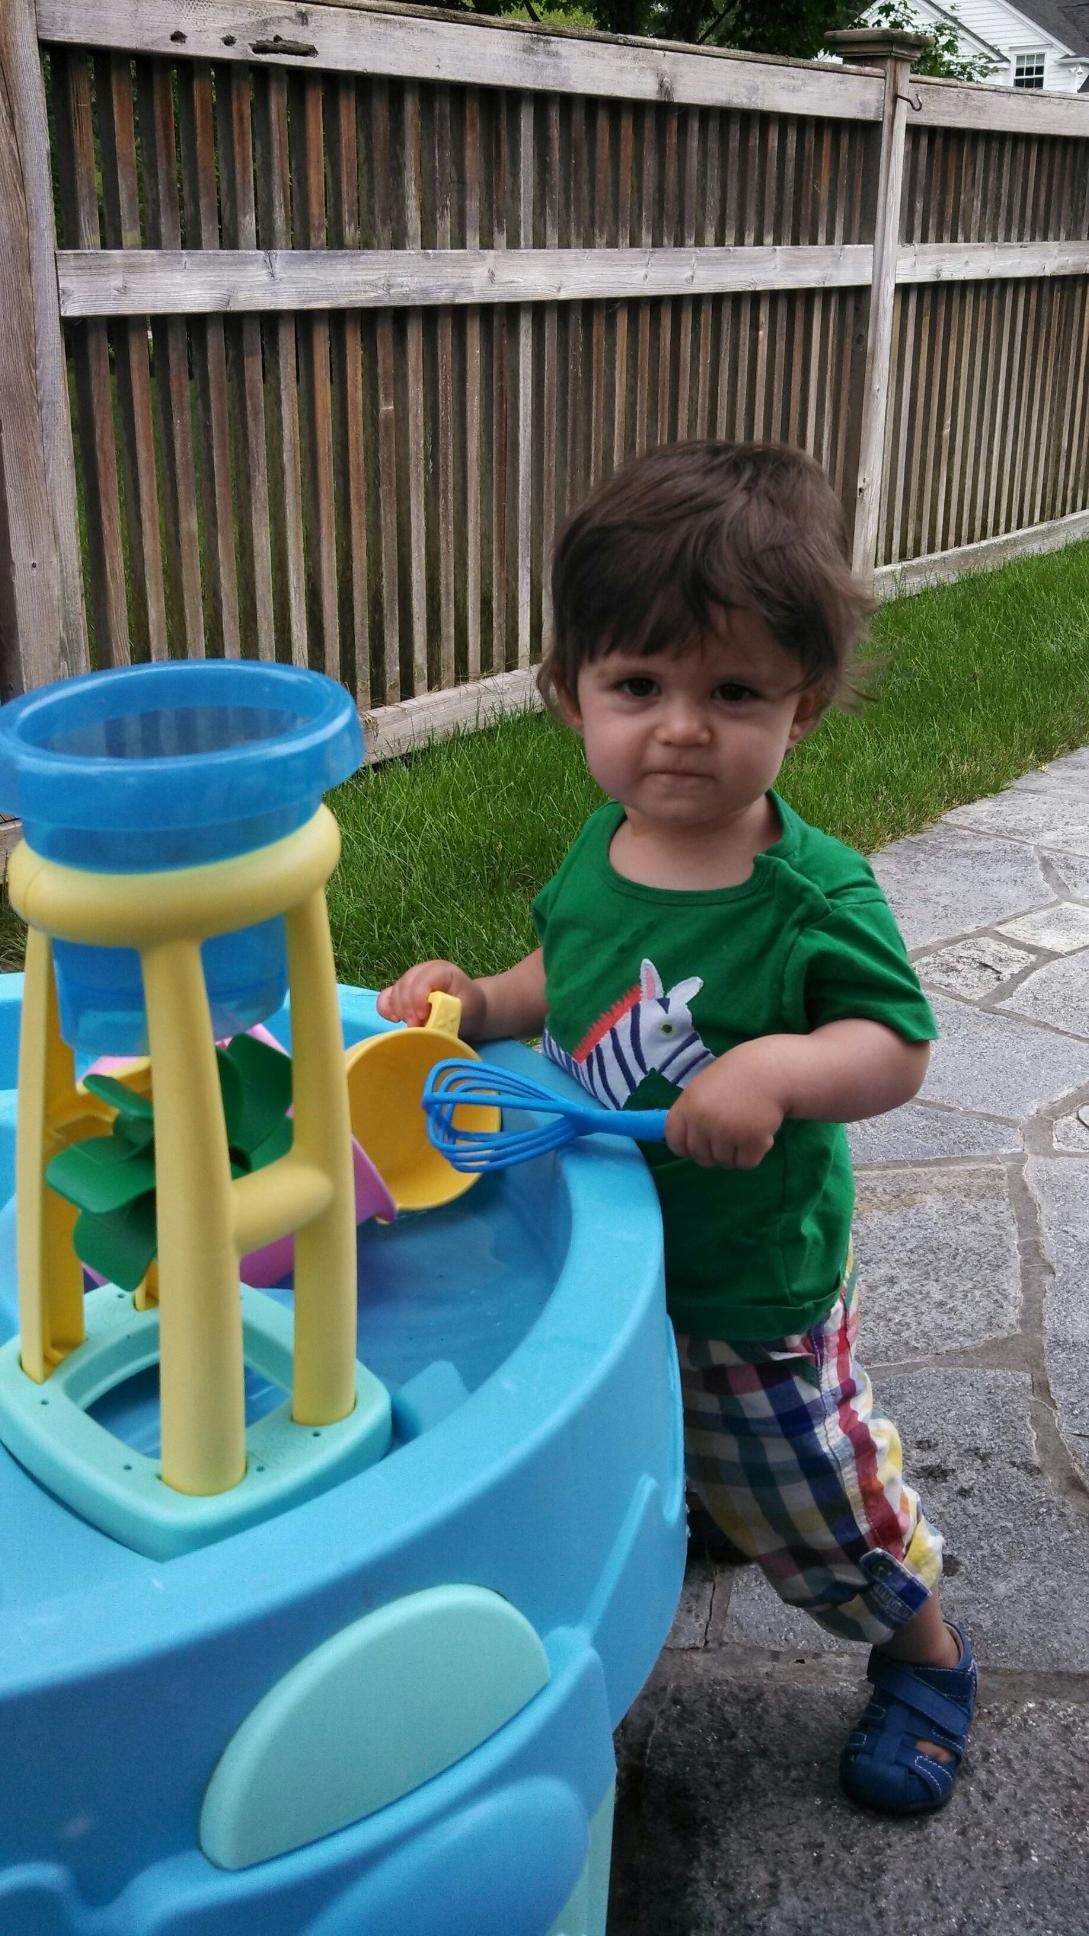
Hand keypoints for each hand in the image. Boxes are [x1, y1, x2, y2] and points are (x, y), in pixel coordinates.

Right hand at [376, 960, 484, 1032]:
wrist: (469, 1009)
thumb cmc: (469, 1009)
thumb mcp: (465, 1011)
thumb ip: (446, 1015)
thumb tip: (426, 1025)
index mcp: (441, 971)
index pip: (423, 979)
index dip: (418, 998)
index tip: (422, 1017)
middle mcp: (423, 971)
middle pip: (405, 984)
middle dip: (407, 1008)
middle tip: (416, 1027)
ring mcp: (410, 980)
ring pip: (394, 991)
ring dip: (399, 1011)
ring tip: (412, 1026)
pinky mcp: (401, 992)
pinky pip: (386, 998)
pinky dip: (386, 1009)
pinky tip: (395, 1019)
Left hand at [664, 1041, 788, 1169]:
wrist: (770, 1071)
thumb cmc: (734, 1079)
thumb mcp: (702, 1089)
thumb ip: (691, 1114)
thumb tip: (683, 1146)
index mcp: (688, 1106)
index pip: (675, 1142)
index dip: (686, 1148)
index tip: (697, 1146)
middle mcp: (704, 1121)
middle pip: (700, 1156)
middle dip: (713, 1153)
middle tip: (727, 1138)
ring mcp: (728, 1132)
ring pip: (724, 1162)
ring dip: (734, 1153)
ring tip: (743, 1131)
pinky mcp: (752, 1140)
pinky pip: (745, 1163)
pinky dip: (751, 1155)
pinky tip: (757, 1135)